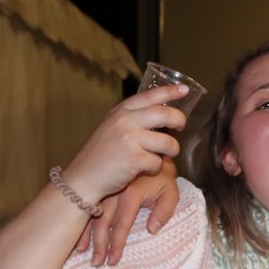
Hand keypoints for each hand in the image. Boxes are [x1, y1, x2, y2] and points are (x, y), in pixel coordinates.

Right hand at [60, 86, 187, 207]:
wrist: (83, 177)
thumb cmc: (101, 154)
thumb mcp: (112, 127)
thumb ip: (132, 118)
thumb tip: (163, 114)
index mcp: (121, 111)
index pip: (151, 95)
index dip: (170, 91)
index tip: (185, 90)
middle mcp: (125, 121)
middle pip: (166, 115)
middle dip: (179, 121)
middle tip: (180, 127)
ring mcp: (130, 139)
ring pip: (168, 142)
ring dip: (170, 151)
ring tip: (161, 155)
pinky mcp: (134, 159)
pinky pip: (158, 162)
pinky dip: (154, 168)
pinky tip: (143, 169)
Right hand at [83, 159, 181, 264]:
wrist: (152, 155)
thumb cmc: (162, 179)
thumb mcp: (171, 192)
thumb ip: (165, 211)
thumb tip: (152, 230)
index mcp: (131, 192)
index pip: (122, 223)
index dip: (117, 243)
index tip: (113, 260)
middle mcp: (115, 191)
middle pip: (103, 222)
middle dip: (99, 244)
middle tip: (97, 263)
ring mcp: (105, 189)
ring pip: (93, 215)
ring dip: (87, 235)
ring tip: (82, 252)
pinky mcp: (101, 189)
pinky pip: (89, 207)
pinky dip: (82, 222)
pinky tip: (78, 235)